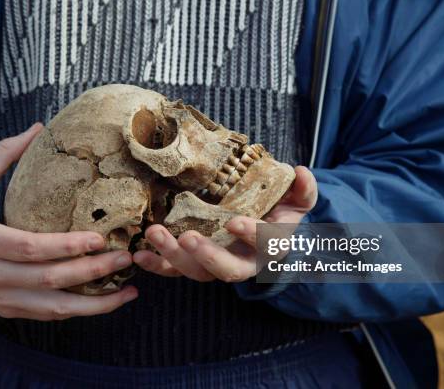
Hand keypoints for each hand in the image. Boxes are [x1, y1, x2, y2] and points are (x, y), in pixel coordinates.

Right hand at [0, 123, 136, 320]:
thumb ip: (2, 154)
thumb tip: (37, 127)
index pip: (30, 248)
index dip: (66, 246)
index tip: (99, 238)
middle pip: (48, 280)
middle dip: (92, 272)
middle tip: (125, 259)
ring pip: (53, 309)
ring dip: (93, 304)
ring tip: (127, 293)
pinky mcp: (6, 309)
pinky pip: (46, 315)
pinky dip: (77, 311)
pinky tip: (103, 303)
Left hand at [133, 166, 316, 281]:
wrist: (264, 228)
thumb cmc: (280, 211)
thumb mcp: (298, 200)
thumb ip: (303, 189)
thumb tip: (302, 172)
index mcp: (271, 247)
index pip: (264, 246)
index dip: (251, 236)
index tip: (235, 222)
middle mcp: (244, 263)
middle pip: (227, 270)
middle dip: (207, 256)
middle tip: (188, 238)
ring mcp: (216, 265)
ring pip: (196, 271)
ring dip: (173, 256)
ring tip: (154, 235)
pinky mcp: (194, 263)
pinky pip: (174, 270)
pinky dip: (157, 264)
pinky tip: (140, 253)